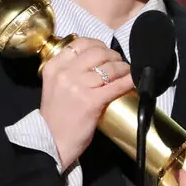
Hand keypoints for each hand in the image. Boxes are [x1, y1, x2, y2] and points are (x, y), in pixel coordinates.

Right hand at [41, 37, 133, 168]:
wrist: (51, 141)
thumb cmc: (56, 116)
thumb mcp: (54, 86)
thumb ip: (68, 71)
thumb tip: (94, 60)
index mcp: (54, 66)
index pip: (80, 43)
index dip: (98, 45)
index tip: (105, 52)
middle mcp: (65, 73)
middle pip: (97, 52)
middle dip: (113, 56)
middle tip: (119, 63)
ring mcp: (78, 86)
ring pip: (109, 68)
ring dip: (123, 68)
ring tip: (127, 73)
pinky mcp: (92, 101)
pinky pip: (116, 86)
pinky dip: (128, 81)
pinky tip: (133, 81)